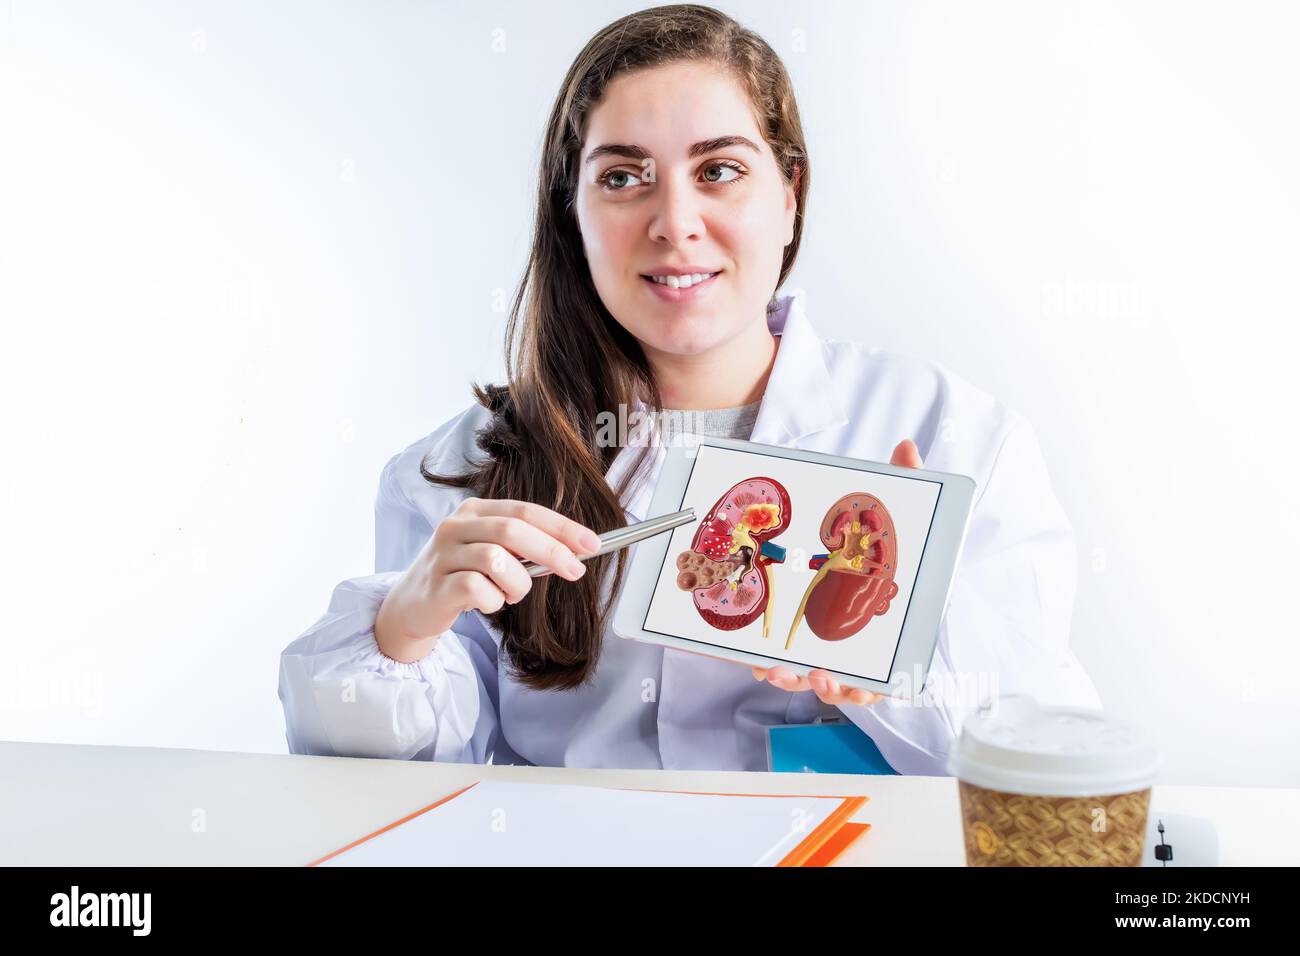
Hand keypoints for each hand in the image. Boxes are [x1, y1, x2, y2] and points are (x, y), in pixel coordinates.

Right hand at [376, 497, 601, 661]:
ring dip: (517, 584)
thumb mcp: (491, 553)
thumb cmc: (461, 576)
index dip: (562, 527)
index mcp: (474, 511)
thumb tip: (574, 551)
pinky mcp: (437, 585)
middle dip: (552, 550)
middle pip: (513, 529)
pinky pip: (479, 590)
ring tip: (510, 594)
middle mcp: (456, 526)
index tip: (592, 544)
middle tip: (575, 571)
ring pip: (498, 560)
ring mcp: (443, 554)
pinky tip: (487, 604)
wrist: (411, 607)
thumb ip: (524, 548)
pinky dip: (494, 601)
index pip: (525, 510)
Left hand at [751, 438, 923, 705]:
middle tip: (817, 675)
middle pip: (846, 687)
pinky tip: (755, 659)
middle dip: (830, 688)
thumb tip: (907, 448)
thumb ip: (901, 481)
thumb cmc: (874, 537)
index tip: (862, 686)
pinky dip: (769, 667)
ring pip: (809, 680)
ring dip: (793, 681)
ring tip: (777, 670)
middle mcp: (856, 647)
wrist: (843, 539)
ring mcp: (823, 648)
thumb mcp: (887, 509)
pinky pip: (781, 665)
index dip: (873, 687)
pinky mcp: (792, 642)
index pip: (887, 674)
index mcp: (884, 627)